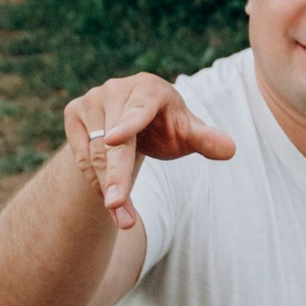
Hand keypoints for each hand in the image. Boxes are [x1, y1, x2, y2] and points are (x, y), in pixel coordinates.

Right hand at [63, 74, 237, 230]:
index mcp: (150, 89)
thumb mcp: (187, 133)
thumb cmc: (167, 126)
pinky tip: (109, 190)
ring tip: (122, 216)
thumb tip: (231, 149)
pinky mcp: (74, 111)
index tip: (114, 140)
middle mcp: (117, 89)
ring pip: (94, 153)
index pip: (139, 109)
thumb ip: (206, 139)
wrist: (133, 118)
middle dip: (117, 181)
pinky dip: (94, 178)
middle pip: (113, 143)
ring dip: (106, 188)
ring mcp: (92, 99)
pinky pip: (80, 154)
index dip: (127, 125)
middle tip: (120, 214)